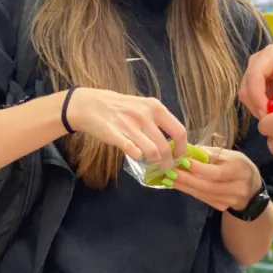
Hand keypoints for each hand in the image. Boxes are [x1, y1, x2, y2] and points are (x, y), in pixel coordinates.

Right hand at [65, 88, 186, 163]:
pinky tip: (136, 155)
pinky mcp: (115, 134)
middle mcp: (145, 115)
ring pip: (152, 152)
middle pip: (166, 147)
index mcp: (155, 107)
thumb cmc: (120, 107)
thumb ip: (158, 121)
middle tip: (165, 167)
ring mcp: (130, 124)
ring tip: (152, 163)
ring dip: (154, 162)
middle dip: (168, 162)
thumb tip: (174, 141)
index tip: (178, 157)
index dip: (182, 148)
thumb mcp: (143, 106)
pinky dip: (137, 157)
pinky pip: (133, 151)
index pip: (179, 131)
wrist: (90, 104)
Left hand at [169, 147, 261, 211]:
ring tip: (169, 178)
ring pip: (204, 194)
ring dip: (184, 186)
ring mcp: (230, 200)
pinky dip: (189, 191)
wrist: (251, 188)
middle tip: (170, 172)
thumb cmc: (238, 166)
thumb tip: (190, 150)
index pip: (218, 172)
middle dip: (188, 179)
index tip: (184, 161)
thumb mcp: (231, 155)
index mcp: (241, 170)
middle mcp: (237, 188)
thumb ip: (212, 153)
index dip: (200, 169)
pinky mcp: (222, 207)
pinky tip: (177, 185)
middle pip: (209, 186)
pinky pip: (203, 199)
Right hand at [239, 44, 272, 118]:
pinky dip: (260, 108)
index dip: (257, 97)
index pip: (255, 75)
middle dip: (257, 106)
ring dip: (257, 109)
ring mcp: (254, 71)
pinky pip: (251, 98)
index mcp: (271, 55)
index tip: (267, 116)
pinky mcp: (255, 82)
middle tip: (272, 122)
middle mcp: (257, 61)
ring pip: (246, 95)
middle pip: (247, 87)